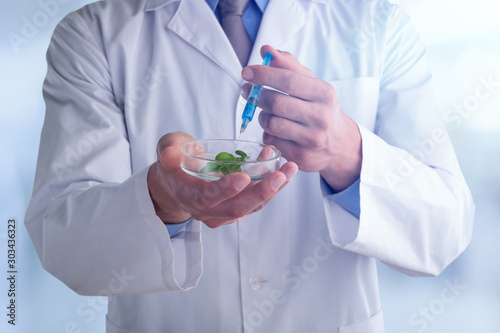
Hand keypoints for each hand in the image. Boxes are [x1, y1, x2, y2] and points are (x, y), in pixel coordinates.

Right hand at [147, 132, 297, 227]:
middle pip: (235, 208)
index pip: (206, 197)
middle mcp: (205, 210)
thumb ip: (167, 150)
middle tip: (279, 176)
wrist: (177, 182)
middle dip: (260, 193)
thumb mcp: (167, 148)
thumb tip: (168, 156)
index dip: (225, 189)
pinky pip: (256, 203)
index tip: (244, 177)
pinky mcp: (235, 209)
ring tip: (289, 169)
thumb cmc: (175, 161)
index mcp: (187, 194)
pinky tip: (284, 169)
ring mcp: (222, 213)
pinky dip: (271, 188)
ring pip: (250, 207)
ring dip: (272, 190)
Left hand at [241, 45, 361, 191]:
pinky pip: (272, 141)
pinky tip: (276, 131)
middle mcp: (321, 116)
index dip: (264, 75)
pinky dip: (268, 134)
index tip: (246, 72)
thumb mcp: (311, 84)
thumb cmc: (319, 108)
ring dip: (262, 116)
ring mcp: (312, 139)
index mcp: (324, 93)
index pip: (289, 80)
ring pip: (271, 124)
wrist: (340, 145)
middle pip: (276, 103)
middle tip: (248, 91)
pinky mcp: (301, 156)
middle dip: (256, 96)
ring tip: (267, 113)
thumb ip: (288, 66)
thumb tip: (266, 50)